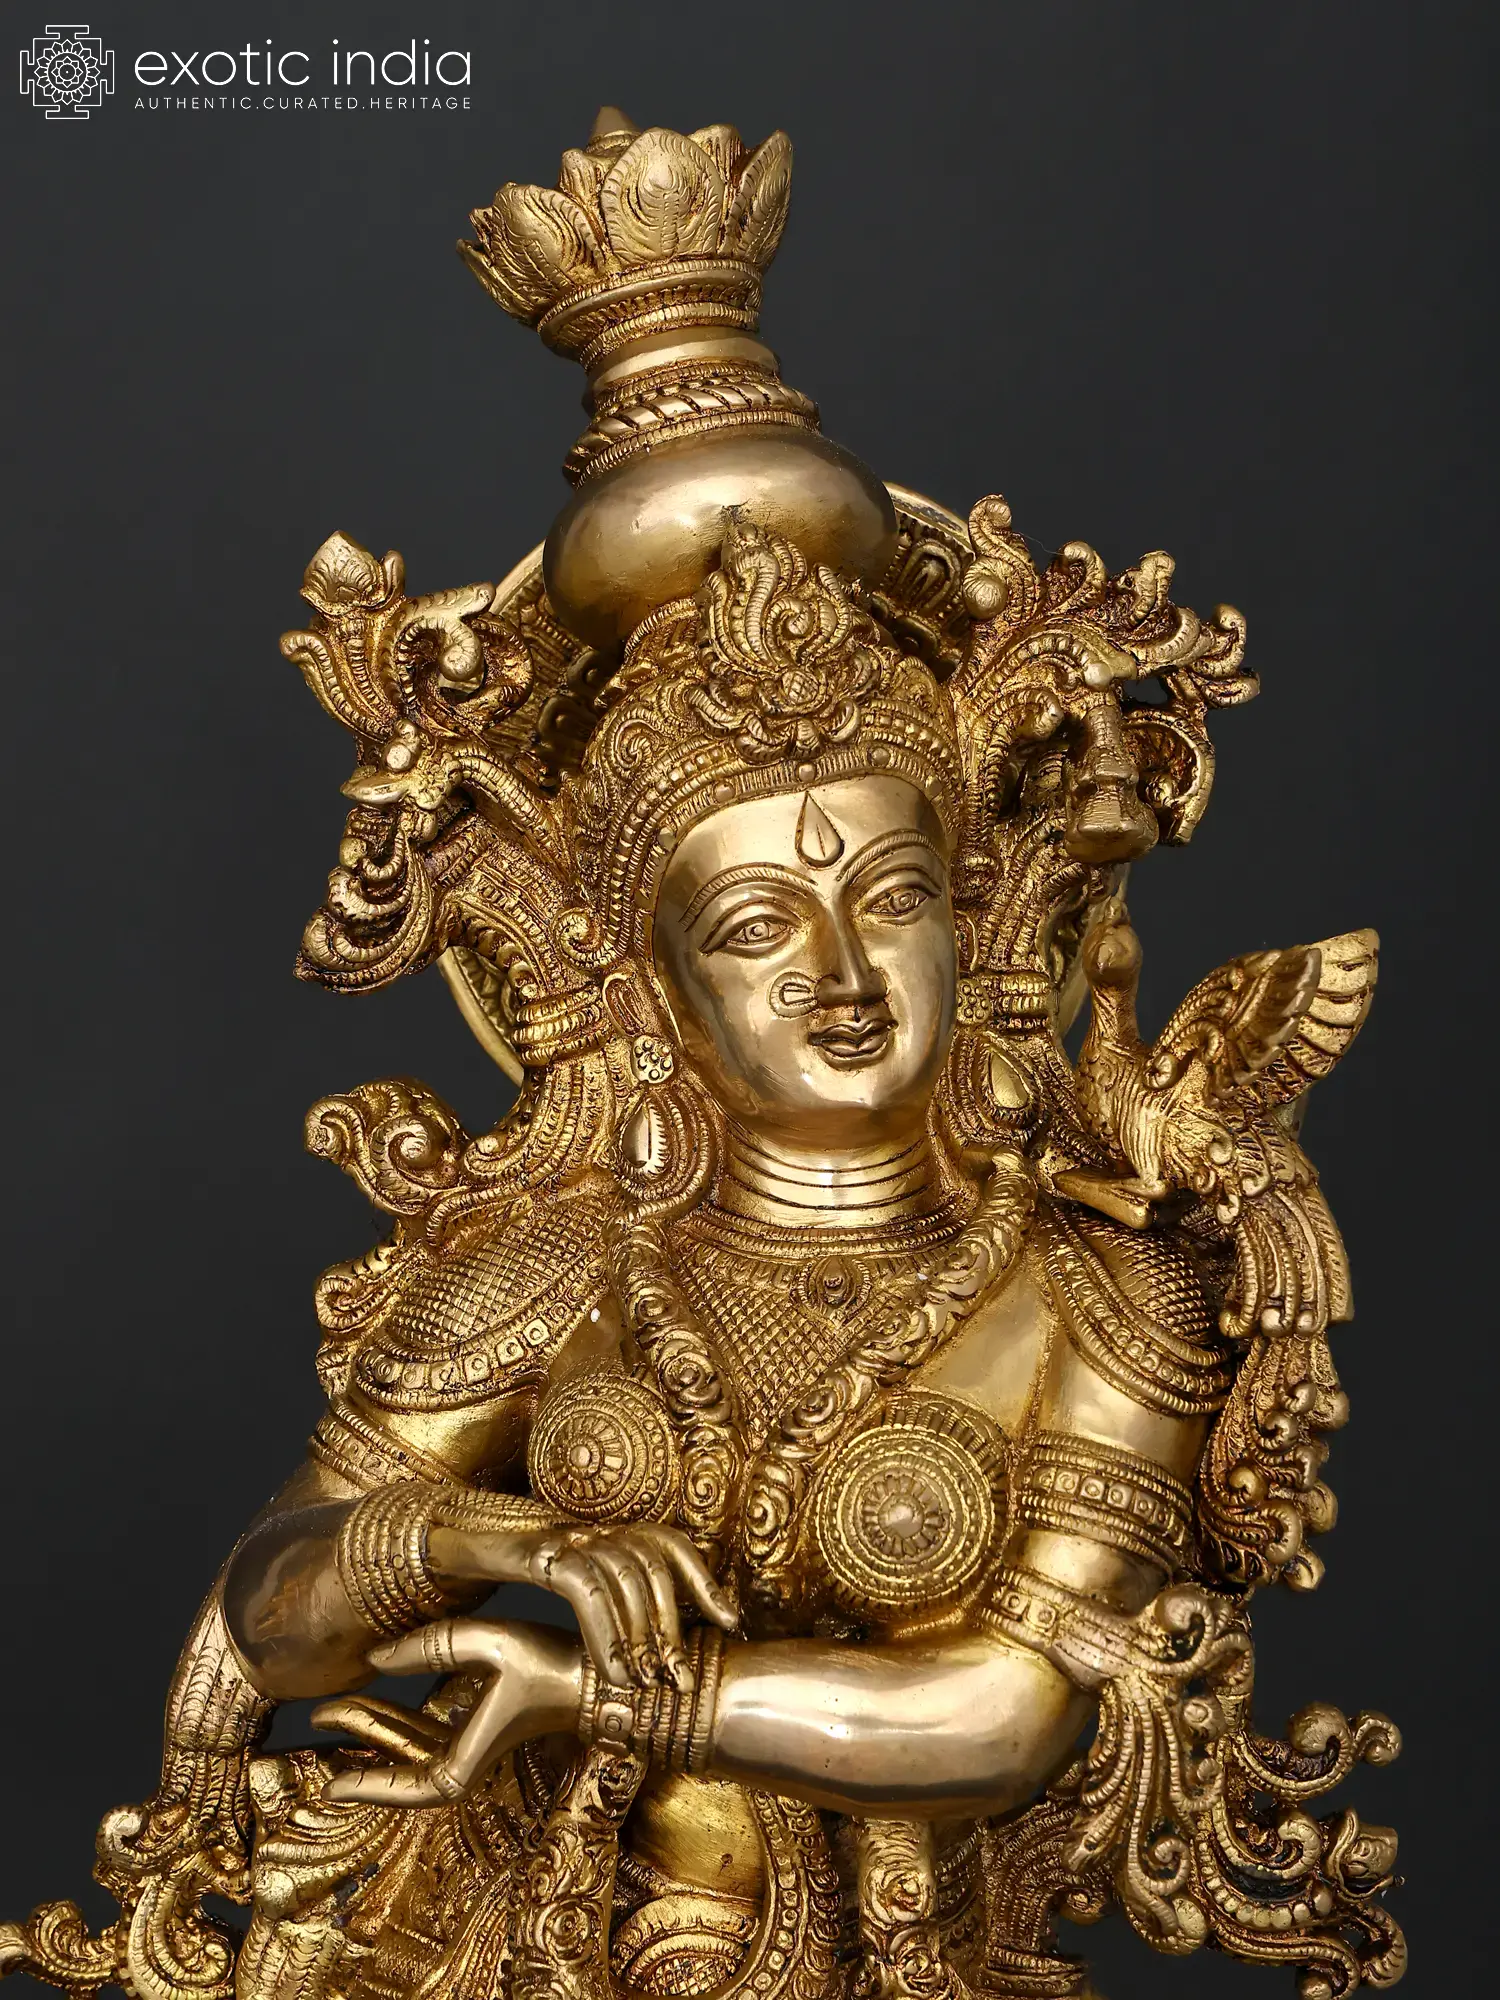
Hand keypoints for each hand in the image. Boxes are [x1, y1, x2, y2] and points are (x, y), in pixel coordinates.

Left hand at [319, 1617, 579, 1807]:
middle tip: (318, 1717)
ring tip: (340, 1708)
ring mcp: (478, 1742)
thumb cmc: (554, 1664)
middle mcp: (472, 1758)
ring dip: (379, 1729)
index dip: (369, 1788)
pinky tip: (387, 1698)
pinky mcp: (488, 1723)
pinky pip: (433, 1733)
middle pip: (403, 1764)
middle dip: (360, 1742)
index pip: (409, 1788)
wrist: (607, 1674)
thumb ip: (431, 1647)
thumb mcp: (491, 1643)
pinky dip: (405, 1722)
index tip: (330, 1784)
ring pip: (415, 1747)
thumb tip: (375, 1658)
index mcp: (471, 1759)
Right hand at [433, 1520, 736, 1691]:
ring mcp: (564, 1534)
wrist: (438, 1546)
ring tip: (649, 1684)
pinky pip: (583, 1585)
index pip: (669, 1543)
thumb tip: (661, 1641)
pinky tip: (613, 1669)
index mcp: (605, 1531)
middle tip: (679, 1680)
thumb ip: (610, 1601)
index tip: (730, 1622)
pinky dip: (605, 1630)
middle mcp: (591, 1526)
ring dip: (642, 1633)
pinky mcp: (535, 1550)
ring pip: (623, 1574)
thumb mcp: (568, 1587)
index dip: (703, 1579)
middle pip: (652, 1563)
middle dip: (672, 1623)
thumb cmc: (509, 1573)